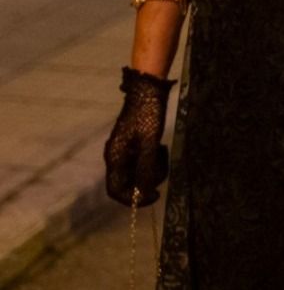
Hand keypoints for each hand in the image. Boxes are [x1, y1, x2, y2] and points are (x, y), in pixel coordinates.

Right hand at [104, 67, 175, 206]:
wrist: (149, 91)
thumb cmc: (148, 115)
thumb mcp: (150, 143)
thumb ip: (146, 168)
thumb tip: (143, 193)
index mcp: (114, 158)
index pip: (116, 190)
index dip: (134, 198)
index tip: (155, 196)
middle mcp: (116, 157)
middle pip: (129, 183)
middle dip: (148, 180)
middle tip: (163, 165)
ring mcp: (124, 151)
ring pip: (138, 173)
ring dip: (153, 168)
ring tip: (162, 149)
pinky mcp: (134, 146)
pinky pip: (142, 162)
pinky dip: (153, 159)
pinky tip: (160, 146)